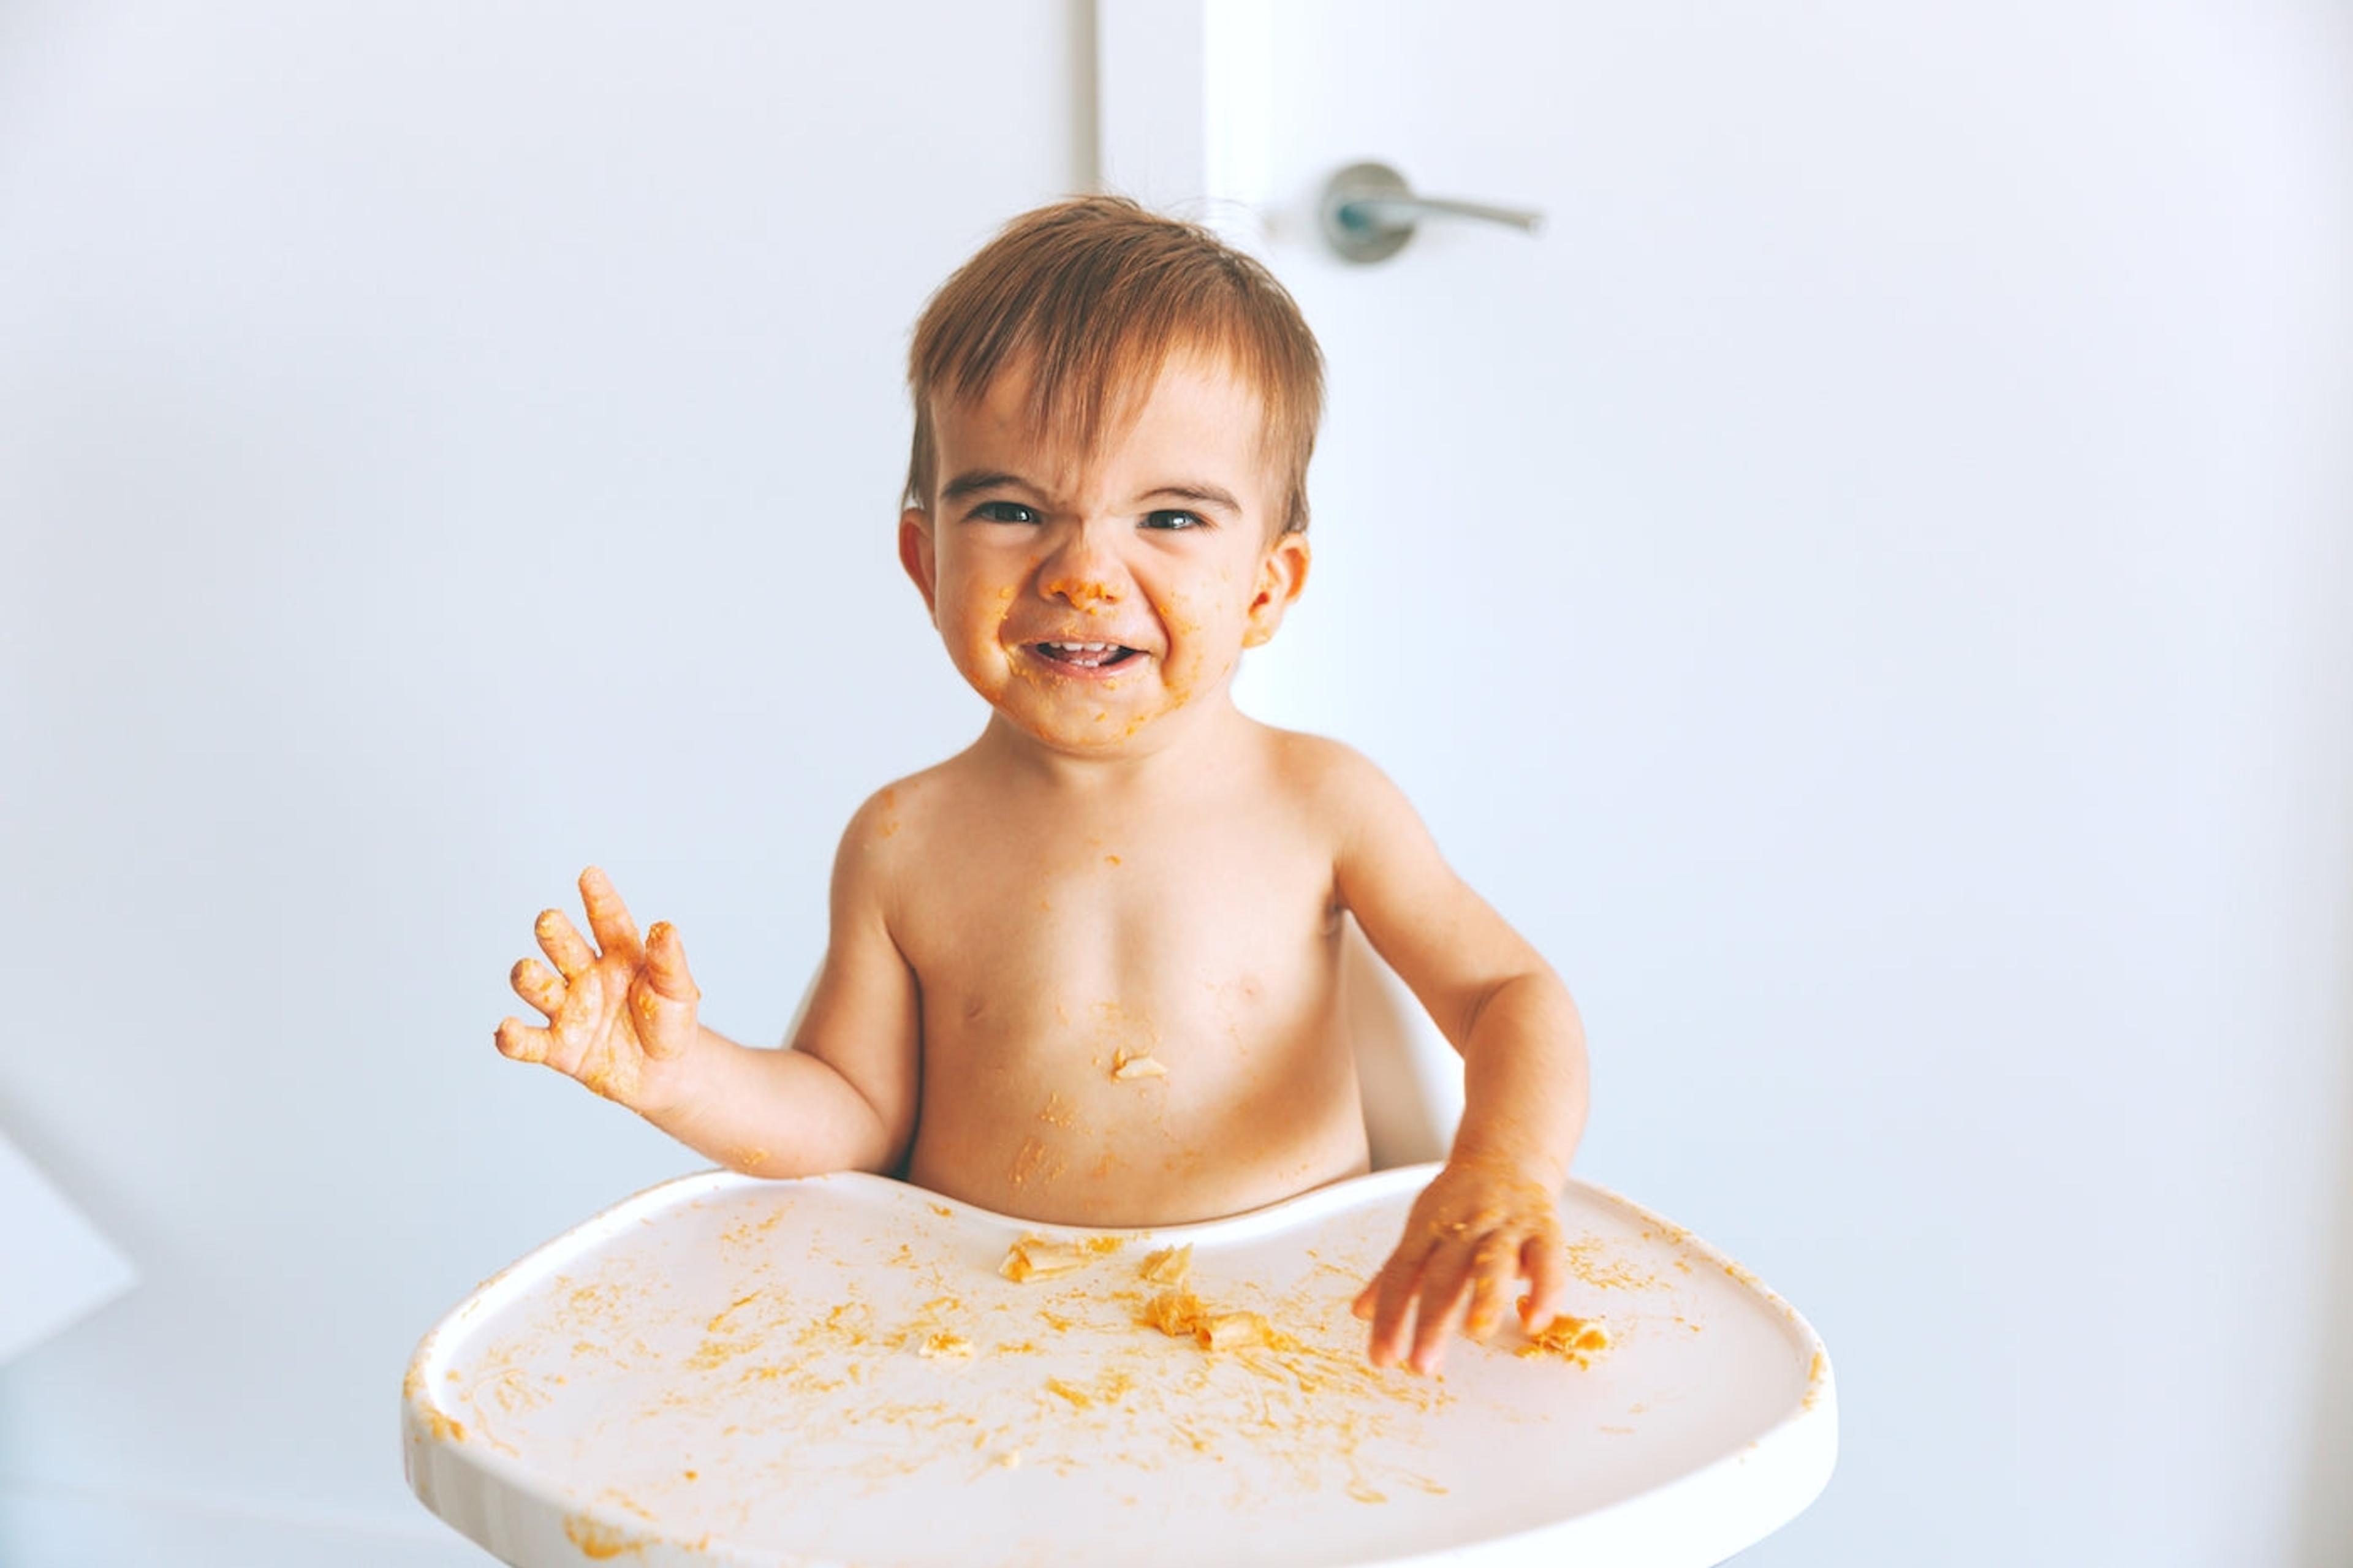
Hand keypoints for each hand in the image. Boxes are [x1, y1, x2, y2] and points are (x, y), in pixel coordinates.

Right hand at [495, 866, 702, 1113]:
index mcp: (619, 955)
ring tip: (530, 972)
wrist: (665, 1073)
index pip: (607, 921)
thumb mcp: (677, 991)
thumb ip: (669, 962)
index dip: (598, 898)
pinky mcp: (559, 1048)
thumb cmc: (671, 1022)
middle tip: (549, 921)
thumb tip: (664, 927)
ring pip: (538, 986)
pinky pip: (529, 1041)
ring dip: (528, 978)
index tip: (589, 874)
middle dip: (553, 933)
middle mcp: (587, 976)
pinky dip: (512, 1037)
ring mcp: (569, 1010)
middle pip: (562, 946)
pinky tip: (506, 1030)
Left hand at [1352, 1156, 1568, 1373]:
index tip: (1381, 1358)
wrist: (1507, 1155)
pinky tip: (1535, 1322)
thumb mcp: (1420, 1230)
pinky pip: (1547, 1258)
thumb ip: (1394, 1274)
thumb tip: (1359, 1312)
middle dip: (1431, 1321)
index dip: (1389, 1316)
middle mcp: (1463, 1225)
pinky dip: (1544, 1289)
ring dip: (1485, 1296)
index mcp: (1427, 1227)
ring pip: (1493, 1261)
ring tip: (1476, 1334)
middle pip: (1443, 1274)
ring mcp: (1505, 1225)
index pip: (1401, 1273)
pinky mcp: (1543, 1227)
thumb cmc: (1458, 1203)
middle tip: (1420, 1366)